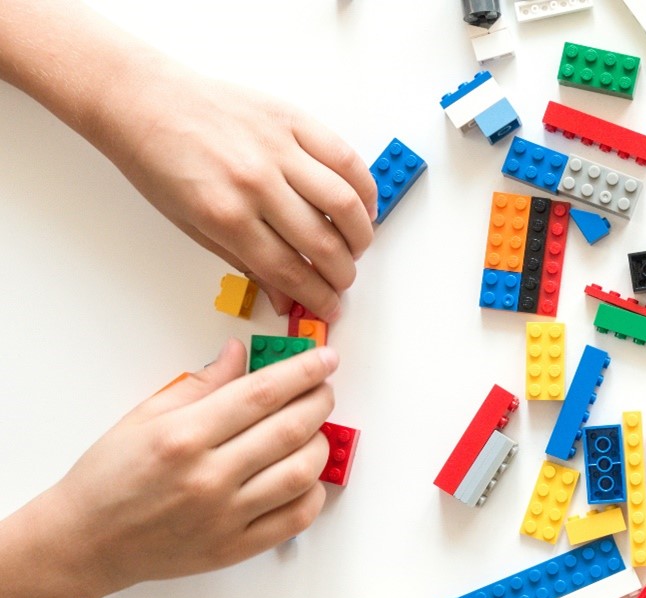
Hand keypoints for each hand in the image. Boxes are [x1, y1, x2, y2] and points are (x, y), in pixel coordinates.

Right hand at [46, 339, 336, 596]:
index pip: (262, 394)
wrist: (85, 542)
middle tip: (324, 389)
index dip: (302, 371)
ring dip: (320, 445)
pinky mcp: (235, 548)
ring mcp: (225, 516)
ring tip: (315, 430)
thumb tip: (240, 354)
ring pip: (301, 474)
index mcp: (183, 436)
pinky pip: (296, 518)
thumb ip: (200, 385)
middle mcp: (208, 476)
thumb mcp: (144, 417)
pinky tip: (306, 476)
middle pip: (290, 430)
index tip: (325, 358)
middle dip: (319, 402)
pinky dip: (314, 493)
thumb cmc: (109, 478)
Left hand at [96, 60, 376, 319]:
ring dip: (360, 234)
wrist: (141, 100)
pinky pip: (344, 157)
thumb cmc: (158, 160)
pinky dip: (363, 186)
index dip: (317, 297)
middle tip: (344, 281)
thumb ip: (245, 261)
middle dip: (342, 274)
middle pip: (322, 242)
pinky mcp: (291, 119)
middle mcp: (255, 182)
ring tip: (358, 247)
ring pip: (344, 202)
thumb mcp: (192, 225)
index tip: (329, 307)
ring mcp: (277, 148)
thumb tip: (284, 296)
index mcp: (224, 215)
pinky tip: (363, 205)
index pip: (289, 271)